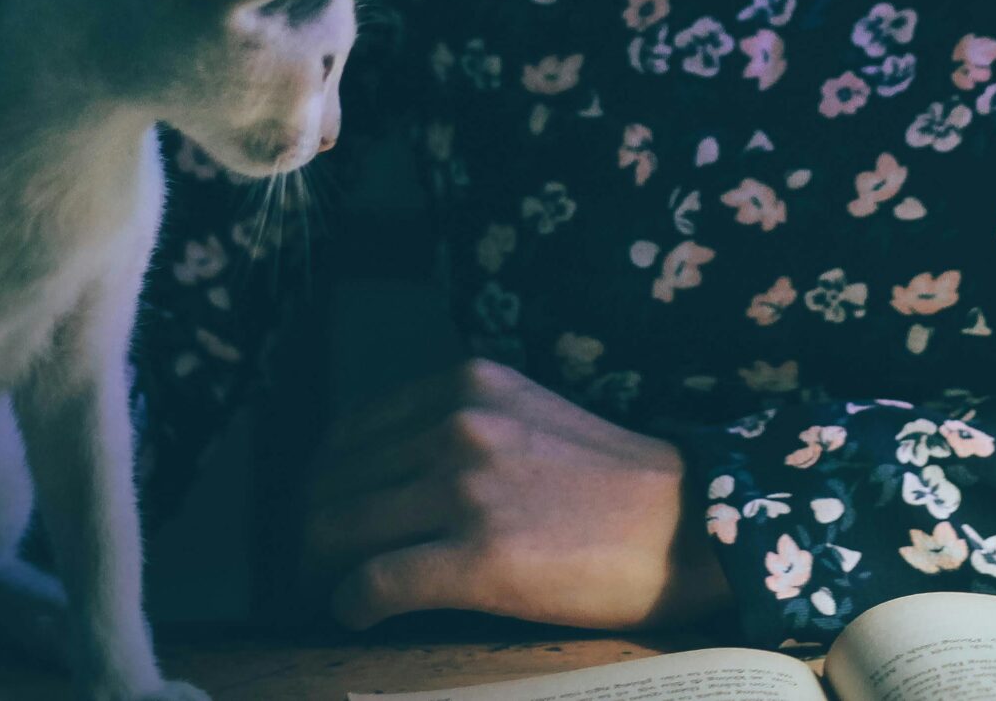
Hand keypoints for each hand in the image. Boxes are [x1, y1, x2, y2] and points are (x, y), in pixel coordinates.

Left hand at [305, 357, 734, 633]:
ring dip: (320, 568)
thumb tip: (379, 474)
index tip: (320, 512)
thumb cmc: (610, 479)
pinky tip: (358, 613)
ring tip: (330, 591)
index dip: (322, 479)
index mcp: (466, 383)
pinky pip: (376, 581)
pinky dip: (352, 601)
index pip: (349, 431)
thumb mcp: (526, 412)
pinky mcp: (478, 557)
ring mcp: (466, 490)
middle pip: (332, 481)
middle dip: (310, 529)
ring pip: (337, 528)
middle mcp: (457, 425)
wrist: (686, 525)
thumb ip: (458, 422)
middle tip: (311, 566)